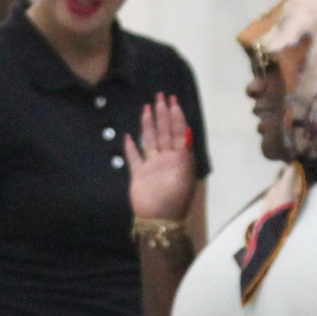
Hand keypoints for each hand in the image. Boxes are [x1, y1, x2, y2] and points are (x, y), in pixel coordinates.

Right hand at [124, 94, 195, 220]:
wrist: (159, 219)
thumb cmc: (174, 197)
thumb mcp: (184, 172)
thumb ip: (184, 151)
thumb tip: (187, 131)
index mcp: (180, 158)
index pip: (178, 132)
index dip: (176, 116)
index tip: (173, 101)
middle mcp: (166, 159)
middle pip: (165, 132)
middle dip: (163, 114)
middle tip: (160, 96)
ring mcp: (152, 166)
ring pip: (150, 140)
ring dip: (149, 124)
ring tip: (147, 108)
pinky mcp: (138, 174)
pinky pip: (134, 158)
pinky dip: (131, 148)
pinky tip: (129, 136)